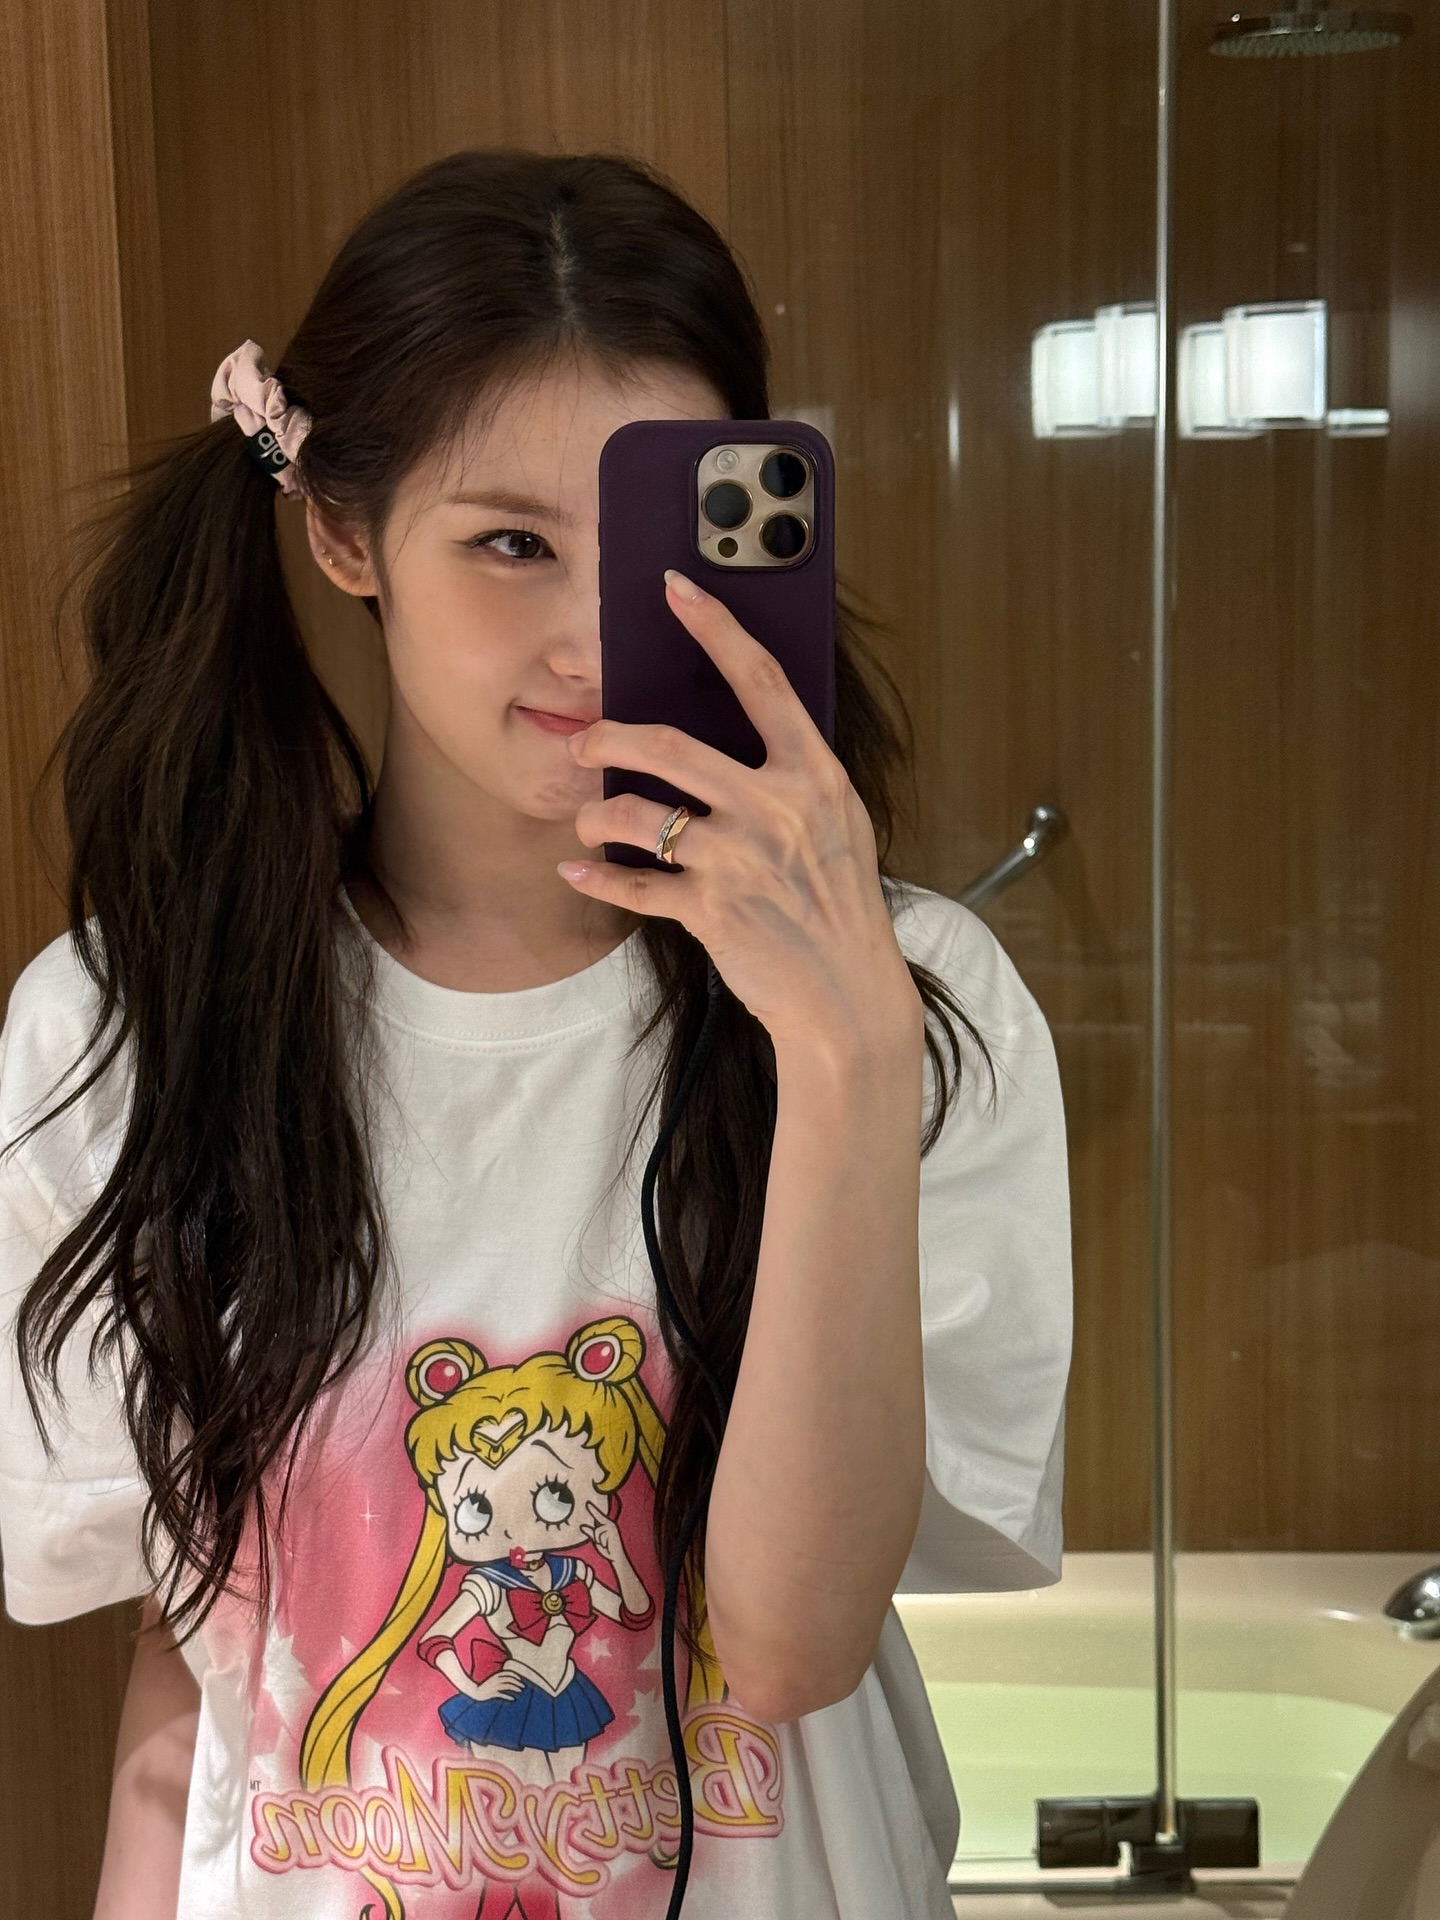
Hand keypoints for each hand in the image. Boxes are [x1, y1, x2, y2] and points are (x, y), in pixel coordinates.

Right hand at [465, 1668, 524, 1703]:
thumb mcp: (493, 1680)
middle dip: (517, 1683)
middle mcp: (496, 1680)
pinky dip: (508, 1696)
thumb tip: (509, 1680)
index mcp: (496, 1675)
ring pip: (507, 1686)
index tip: (520, 1679)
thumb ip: (500, 1678)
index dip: (515, 1676)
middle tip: (523, 1686)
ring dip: (515, 1688)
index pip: (508, 1673)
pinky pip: (502, 1694)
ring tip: (520, 1691)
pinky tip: (513, 1699)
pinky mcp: (492, 1693)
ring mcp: (494, 1686)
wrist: (475, 1692)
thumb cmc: (486, 1686)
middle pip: (510, 1679)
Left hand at [558, 571, 922, 1056]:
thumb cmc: (838, 908)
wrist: (848, 996)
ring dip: (598, 815)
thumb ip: (792, 780)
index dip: (716, 628)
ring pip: (636, 816)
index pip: (761, 681)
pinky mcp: (711, 910)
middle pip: (668, 746)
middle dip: (610, 737)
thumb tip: (732, 737)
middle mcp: (775, 808)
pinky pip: (633, 885)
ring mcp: (740, 859)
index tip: (676, 588)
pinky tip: (576, 870)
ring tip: (592, 820)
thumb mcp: (836, 827)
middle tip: (588, 741)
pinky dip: (596, 878)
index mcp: (814, 775)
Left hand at [579, 1499, 620, 1563]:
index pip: (598, 1516)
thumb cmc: (607, 1548)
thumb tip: (582, 1526)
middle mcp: (609, 1524)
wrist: (616, 1556)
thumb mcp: (597, 1540)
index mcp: (606, 1524)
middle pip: (597, 1522)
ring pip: (597, 1531)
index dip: (593, 1509)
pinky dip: (602, 1542)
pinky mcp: (611, 1532)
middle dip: (597, 1531)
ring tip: (605, 1544)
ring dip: (599, 1540)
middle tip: (598, 1530)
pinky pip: (600, 1536)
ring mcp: (611, 1527)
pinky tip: (607, 1545)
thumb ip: (590, 1532)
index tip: (587, 1503)